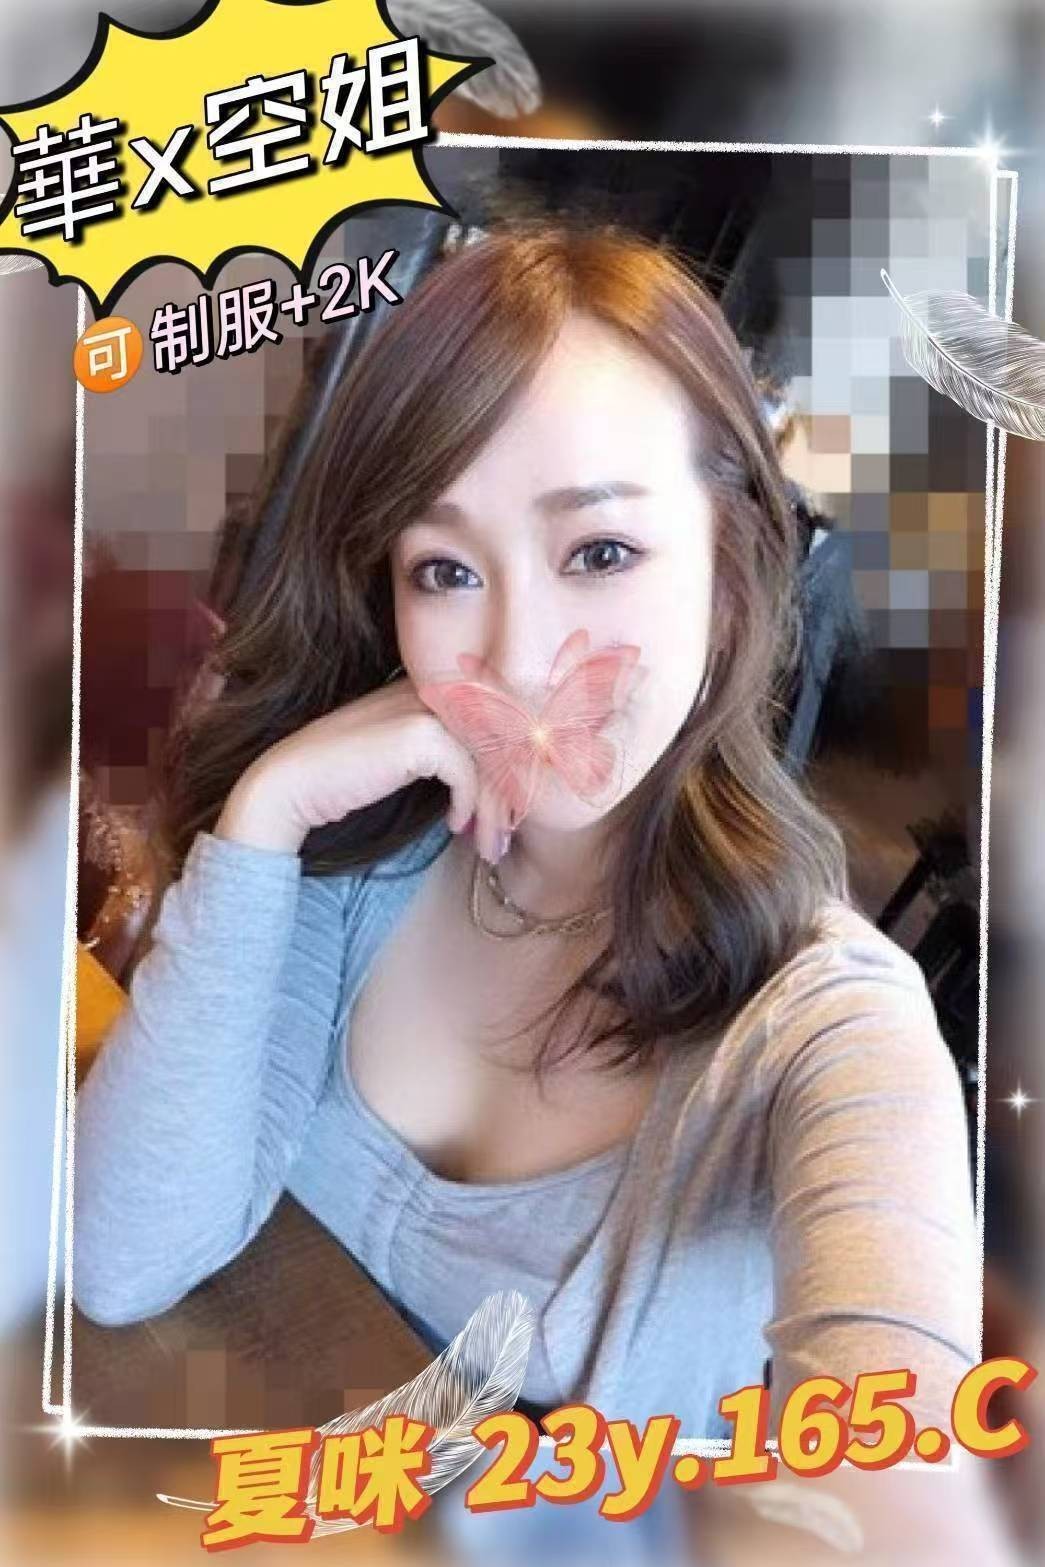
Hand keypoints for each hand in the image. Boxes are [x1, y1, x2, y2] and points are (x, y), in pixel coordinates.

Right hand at [213, 674, 490, 856]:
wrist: (291, 784)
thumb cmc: (347, 777)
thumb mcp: (405, 758)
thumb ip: (447, 753)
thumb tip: (498, 781)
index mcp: (429, 685)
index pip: (493, 719)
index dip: (506, 766)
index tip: (504, 810)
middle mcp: (431, 687)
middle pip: (499, 738)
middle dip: (507, 791)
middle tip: (505, 835)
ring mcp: (425, 707)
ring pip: (488, 759)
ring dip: (493, 809)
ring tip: (489, 844)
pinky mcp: (419, 734)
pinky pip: (467, 773)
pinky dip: (467, 804)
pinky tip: (455, 826)